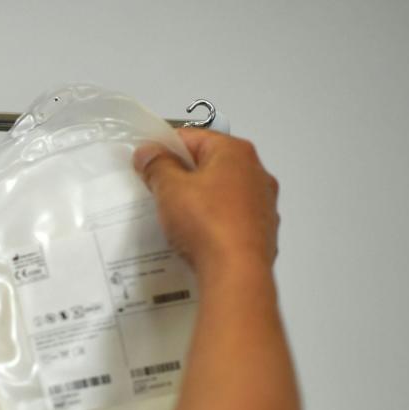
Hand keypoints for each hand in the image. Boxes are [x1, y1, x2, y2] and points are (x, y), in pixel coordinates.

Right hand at [134, 129, 279, 276]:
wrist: (236, 272)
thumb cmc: (208, 224)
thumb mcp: (170, 188)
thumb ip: (157, 165)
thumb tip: (149, 152)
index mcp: (235, 152)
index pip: (193, 137)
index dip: (164, 147)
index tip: (145, 162)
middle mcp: (256, 173)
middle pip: (210, 165)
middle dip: (182, 176)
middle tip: (157, 191)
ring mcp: (263, 203)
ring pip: (222, 193)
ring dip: (199, 201)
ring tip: (175, 219)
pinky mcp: (262, 231)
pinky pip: (231, 219)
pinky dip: (213, 224)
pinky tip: (196, 238)